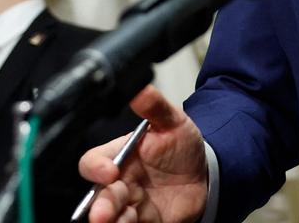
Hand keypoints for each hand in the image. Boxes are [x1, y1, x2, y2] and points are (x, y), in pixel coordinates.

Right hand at [79, 86, 207, 222]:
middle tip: (103, 215)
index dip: (96, 168)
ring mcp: (130, 205)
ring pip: (112, 217)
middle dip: (101, 206)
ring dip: (111, 221)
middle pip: (99, 196)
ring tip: (120, 221)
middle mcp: (120, 183)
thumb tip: (140, 89)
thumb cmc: (181, 146)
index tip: (111, 172)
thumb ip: (155, 107)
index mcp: (120, 157)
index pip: (93, 162)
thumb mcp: (172, 122)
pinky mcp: (143, 222)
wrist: (205, 174)